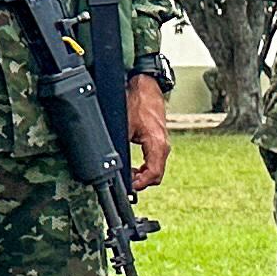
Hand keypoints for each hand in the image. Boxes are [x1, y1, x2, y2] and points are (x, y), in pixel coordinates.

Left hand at [127, 71, 173, 192]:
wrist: (145, 88)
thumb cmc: (136, 103)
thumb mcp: (123, 126)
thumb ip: (120, 146)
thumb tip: (113, 163)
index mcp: (157, 144)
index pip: (153, 174)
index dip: (139, 184)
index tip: (128, 187)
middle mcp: (163, 146)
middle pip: (156, 175)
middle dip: (140, 182)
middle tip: (125, 182)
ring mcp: (162, 144)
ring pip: (156, 169)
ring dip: (142, 175)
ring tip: (128, 175)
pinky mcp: (159, 141)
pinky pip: (155, 161)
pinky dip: (145, 167)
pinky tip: (134, 167)